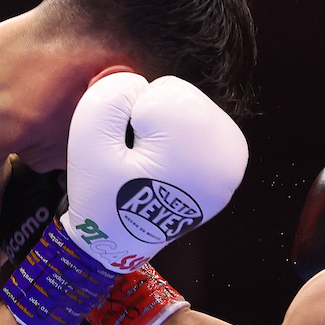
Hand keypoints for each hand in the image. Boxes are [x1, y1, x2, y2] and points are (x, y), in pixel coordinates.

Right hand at [0, 73, 246, 324]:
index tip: (128, 156)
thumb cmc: (103, 195)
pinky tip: (168, 165)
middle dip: (152, 121)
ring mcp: (235, 160)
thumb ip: (108, 97)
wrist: (117, 243)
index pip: (160, 94)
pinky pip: (199, 127)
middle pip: (181, 97)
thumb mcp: (89, 141)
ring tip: (151, 167)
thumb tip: (136, 82)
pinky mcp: (231, 165)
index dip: (131, 118)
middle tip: (137, 163)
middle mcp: (231, 151)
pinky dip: (180, 138)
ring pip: (189, 109)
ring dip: (165, 128)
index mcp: (202, 145)